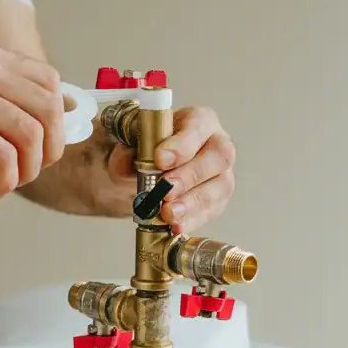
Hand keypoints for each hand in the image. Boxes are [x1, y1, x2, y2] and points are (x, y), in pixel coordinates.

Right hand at [0, 40, 64, 202]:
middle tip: (34, 169)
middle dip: (51, 148)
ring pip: (30, 135)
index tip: (51, 142)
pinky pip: (3, 158)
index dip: (61, 116)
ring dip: (28, 170)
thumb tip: (40, 116)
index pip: (49, 79)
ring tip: (9, 183)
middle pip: (48, 108)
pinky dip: (6, 182)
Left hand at [99, 107, 235, 233]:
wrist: (145, 170)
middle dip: (190, 176)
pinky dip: (193, 220)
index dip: (182, 144)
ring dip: (192, 202)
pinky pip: (212, 210)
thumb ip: (126, 149)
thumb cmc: (146, 147)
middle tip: (165, 190)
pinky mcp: (218, 198)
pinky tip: (177, 226)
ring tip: (168, 213)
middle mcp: (217, 143)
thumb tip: (125, 161)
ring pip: (219, 187)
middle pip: (218, 157)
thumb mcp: (130, 143)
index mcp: (198, 120)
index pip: (198, 126)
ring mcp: (221, 173)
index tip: (160, 159)